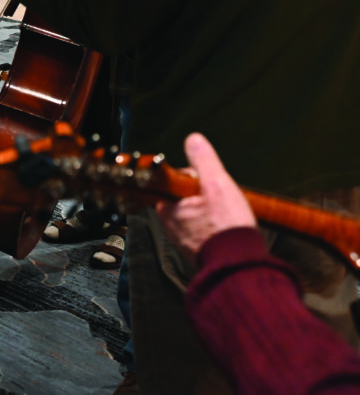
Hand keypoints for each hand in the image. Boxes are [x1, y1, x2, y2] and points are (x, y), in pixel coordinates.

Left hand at [156, 133, 256, 261]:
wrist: (238, 266)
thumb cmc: (226, 226)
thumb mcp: (216, 184)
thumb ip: (203, 160)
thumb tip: (193, 139)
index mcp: (166, 205)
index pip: (181, 177)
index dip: (201, 177)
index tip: (213, 185)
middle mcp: (168, 222)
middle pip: (189, 194)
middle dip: (208, 194)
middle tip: (224, 203)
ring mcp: (181, 237)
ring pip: (197, 211)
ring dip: (213, 211)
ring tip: (228, 217)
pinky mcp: (194, 249)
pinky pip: (203, 229)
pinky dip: (215, 226)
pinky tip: (227, 229)